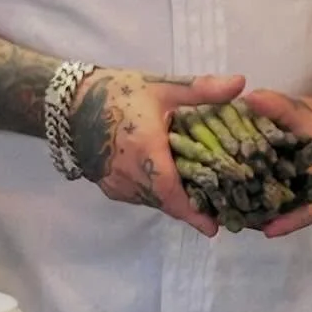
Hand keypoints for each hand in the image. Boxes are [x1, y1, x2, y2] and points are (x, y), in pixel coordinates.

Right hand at [68, 69, 246, 238]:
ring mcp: (117, 184)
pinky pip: (139, 196)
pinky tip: (172, 183)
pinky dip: (157, 194)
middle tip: (218, 210)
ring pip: (153, 200)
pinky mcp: (109, 186)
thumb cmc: (118, 93)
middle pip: (166, 201)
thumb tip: (241, 83)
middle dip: (191, 207)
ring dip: (174, 200)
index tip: (214, 228)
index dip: (193, 213)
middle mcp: (130, 176)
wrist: (70, 103)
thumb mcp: (163, 88)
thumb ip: (201, 90)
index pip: (172, 193)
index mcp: (146, 151)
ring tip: (200, 197)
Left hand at [239, 89, 311, 237]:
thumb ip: (277, 107)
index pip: (309, 210)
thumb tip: (250, 99)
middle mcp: (303, 191)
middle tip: (237, 224)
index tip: (269, 230)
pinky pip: (259, 191)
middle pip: (285, 213)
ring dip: (251, 210)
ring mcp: (287, 187)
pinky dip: (243, 193)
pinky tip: (222, 194)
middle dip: (262, 219)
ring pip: (271, 206)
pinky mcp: (271, 179)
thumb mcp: (301, 111)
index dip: (290, 222)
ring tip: (226, 214)